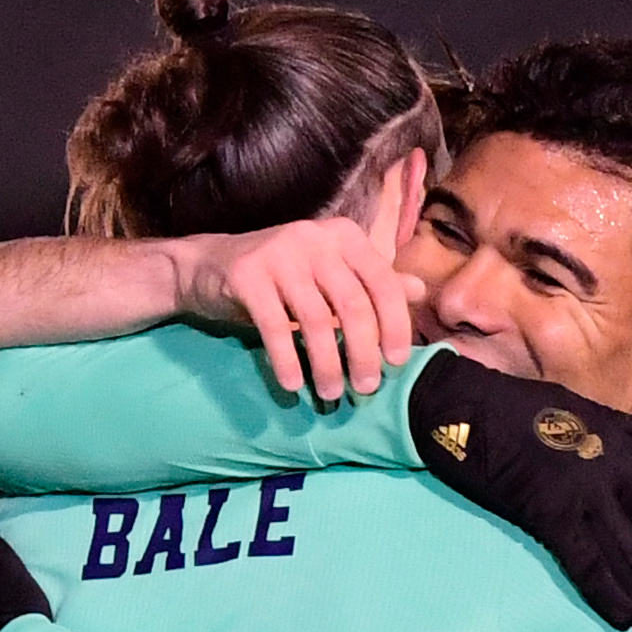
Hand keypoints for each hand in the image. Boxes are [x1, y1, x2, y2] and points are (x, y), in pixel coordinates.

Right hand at [173, 219, 426, 401]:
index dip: (395, 326)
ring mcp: (278, 252)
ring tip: (331, 393)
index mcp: (345, 237)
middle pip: (353, 305)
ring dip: (327, 364)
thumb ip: (374, 282)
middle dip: (363, 353)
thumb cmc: (285, 277)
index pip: (383, 284)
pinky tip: (293, 385)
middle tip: (366, 388)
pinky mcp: (246, 273)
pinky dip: (287, 360)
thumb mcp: (333, 274)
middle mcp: (314, 238)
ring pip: (316, 320)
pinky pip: (274, 326)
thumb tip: (421, 290)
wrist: (211, 267)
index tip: (397, 362)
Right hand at [406, 356, 631, 631]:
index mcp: (620, 449)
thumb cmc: (516, 405)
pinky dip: (604, 589)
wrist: (464, 400)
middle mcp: (611, 471)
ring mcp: (582, 492)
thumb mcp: (581, 407)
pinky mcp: (548, 511)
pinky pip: (583, 559)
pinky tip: (623, 617)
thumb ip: (621, 427)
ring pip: (627, 549)